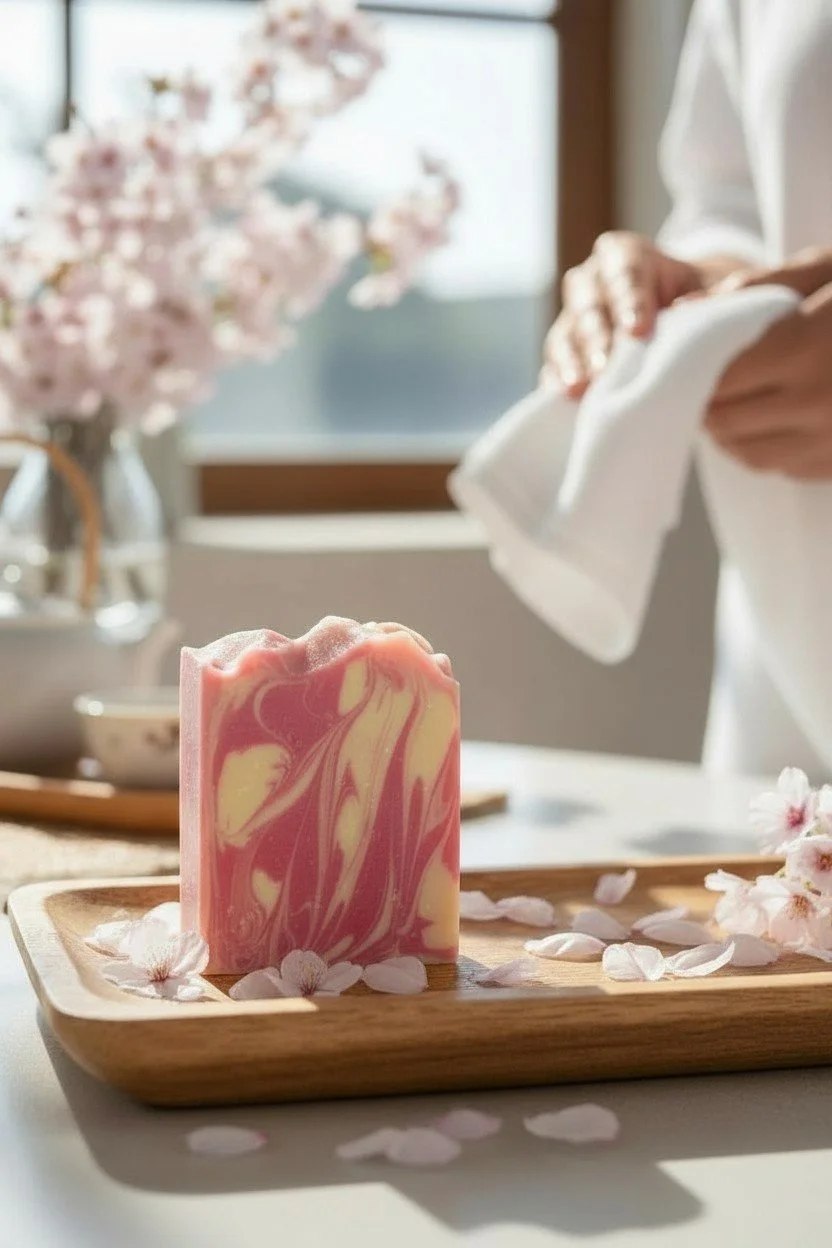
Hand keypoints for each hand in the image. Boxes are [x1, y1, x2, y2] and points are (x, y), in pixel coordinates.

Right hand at [542, 232, 704, 397]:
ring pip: (566, 332)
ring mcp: (575, 318)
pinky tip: (568, 397)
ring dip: (572, 360)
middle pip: (587, 301)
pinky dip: (559, 379)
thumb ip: (717, 296)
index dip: (628, 297)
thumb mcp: (720, 291)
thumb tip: (705, 307)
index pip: (623, 267)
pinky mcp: (565, 353)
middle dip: (597, 335)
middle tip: (608, 366)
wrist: (688, 327)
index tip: (639, 330)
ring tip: (582, 387)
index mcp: (629, 256)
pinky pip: (555, 364)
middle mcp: (594, 281)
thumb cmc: (705, 303)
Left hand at [707, 250, 831, 478]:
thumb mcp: (826, 268)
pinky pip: (783, 466)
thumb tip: (688, 310)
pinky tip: (774, 416)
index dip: (694, 368)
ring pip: (746, 452)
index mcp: (805, 351)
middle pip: (723, 421)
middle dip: (705, 400)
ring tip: (735, 397)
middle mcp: (818, 405)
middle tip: (706, 377)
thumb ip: (755, 288)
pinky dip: (766, 445)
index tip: (693, 353)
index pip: (718, 378)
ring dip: (729, 429)